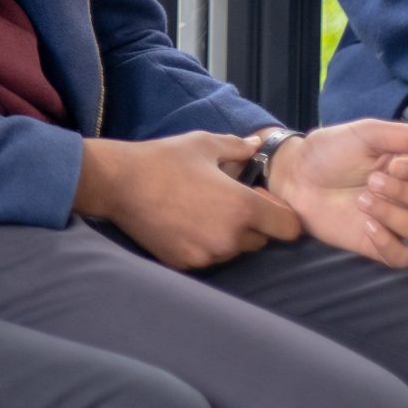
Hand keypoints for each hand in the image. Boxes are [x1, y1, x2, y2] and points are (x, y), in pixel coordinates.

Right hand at [74, 132, 303, 271]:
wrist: (118, 184)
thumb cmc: (163, 159)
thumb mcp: (203, 144)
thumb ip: (238, 148)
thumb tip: (256, 146)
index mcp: (241, 207)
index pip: (289, 228)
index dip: (282, 214)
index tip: (263, 203)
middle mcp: (230, 237)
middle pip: (261, 240)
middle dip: (251, 223)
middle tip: (225, 201)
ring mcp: (207, 255)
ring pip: (233, 250)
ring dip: (227, 235)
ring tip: (201, 211)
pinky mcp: (186, 264)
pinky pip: (208, 257)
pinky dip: (203, 244)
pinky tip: (185, 223)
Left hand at [265, 120, 407, 269]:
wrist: (294, 177)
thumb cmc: (329, 151)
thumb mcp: (366, 134)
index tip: (394, 164)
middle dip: (406, 192)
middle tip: (372, 181)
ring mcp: (395, 220)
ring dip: (393, 214)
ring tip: (361, 200)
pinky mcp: (378, 244)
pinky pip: (404, 257)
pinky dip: (390, 244)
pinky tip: (367, 226)